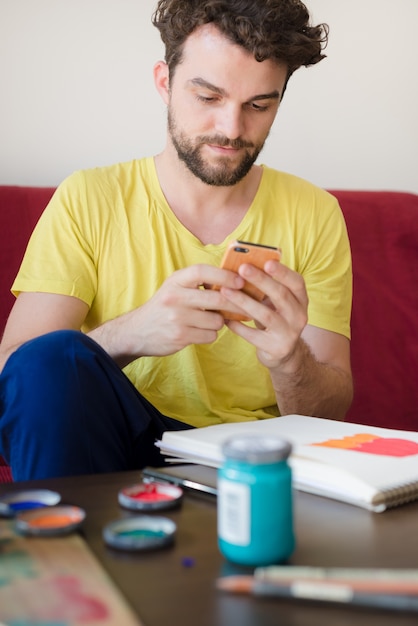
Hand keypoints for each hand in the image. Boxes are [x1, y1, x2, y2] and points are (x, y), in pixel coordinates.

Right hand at [91, 264, 244, 364]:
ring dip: (218, 322)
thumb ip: (198, 282)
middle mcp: (174, 297)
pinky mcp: (179, 336)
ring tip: (208, 320)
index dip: (224, 275)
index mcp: (175, 281)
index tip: (240, 281)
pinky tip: (199, 331)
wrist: (137, 331)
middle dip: (235, 303)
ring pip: (216, 320)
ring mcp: (176, 318)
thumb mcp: (175, 287)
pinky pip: (209, 336)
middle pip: (216, 298)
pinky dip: (209, 335)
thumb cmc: (164, 307)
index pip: (202, 271)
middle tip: (244, 306)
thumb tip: (234, 280)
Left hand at [220, 260, 308, 369]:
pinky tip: (225, 318)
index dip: (283, 272)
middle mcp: (299, 316)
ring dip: (244, 301)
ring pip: (266, 315)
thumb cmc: (275, 319)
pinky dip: (239, 326)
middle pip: (281, 295)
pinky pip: (253, 335)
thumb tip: (242, 267)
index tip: (267, 262)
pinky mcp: (276, 348)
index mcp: (301, 300)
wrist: (283, 353)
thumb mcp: (277, 303)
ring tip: (225, 291)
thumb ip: (267, 287)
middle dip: (261, 280)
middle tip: (242, 269)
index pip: (297, 282)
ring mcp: (289, 333)